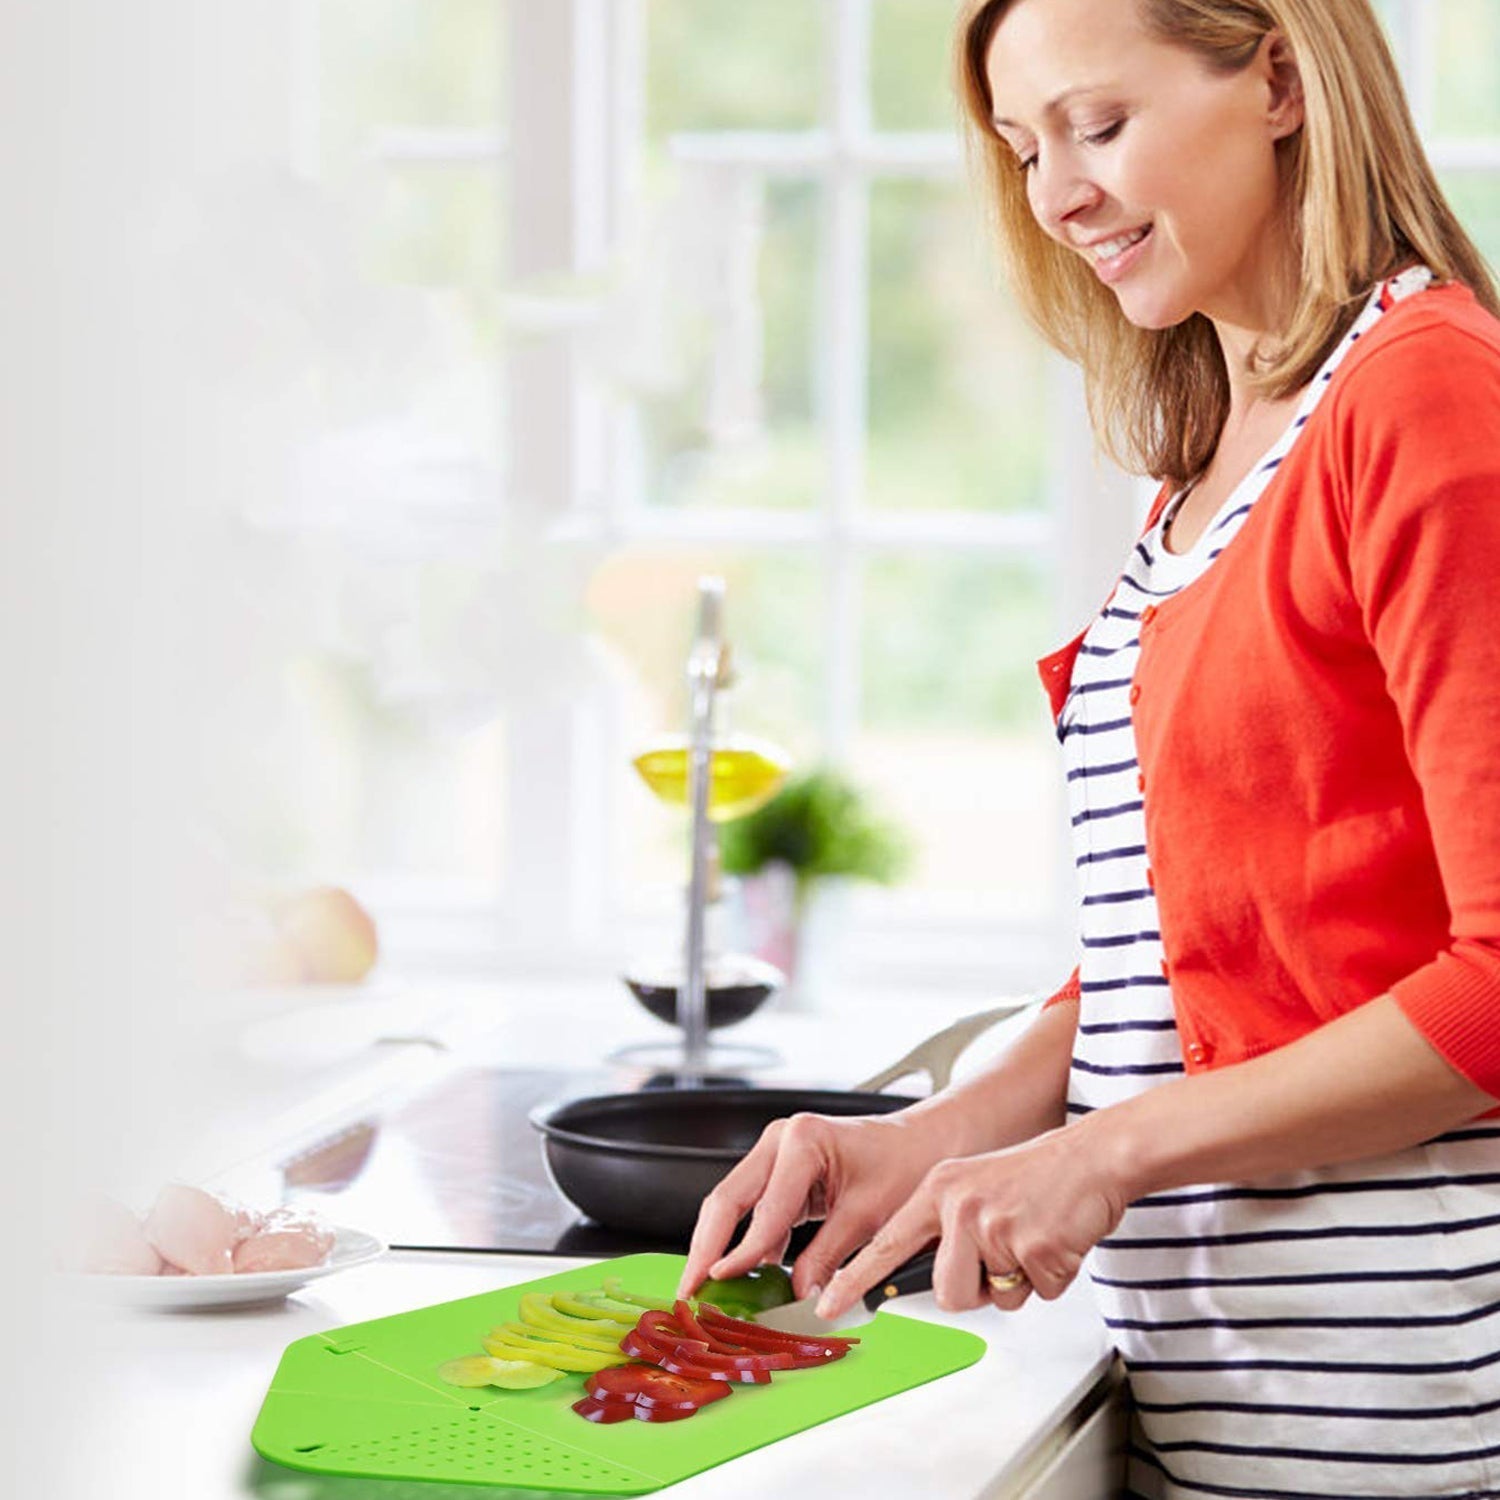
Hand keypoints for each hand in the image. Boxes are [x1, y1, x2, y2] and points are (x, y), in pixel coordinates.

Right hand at [676, 1109, 950, 1301]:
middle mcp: (780, 1139)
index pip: (762, 1210)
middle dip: (705, 1248)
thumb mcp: (870, 1218)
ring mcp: (776, 1152)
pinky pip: (751, 1208)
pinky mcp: (780, 1170)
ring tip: (707, 1292)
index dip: (739, 1253)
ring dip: (719, 1246)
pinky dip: (746, 1242)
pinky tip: (743, 1275)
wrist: (921, 1144)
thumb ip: (829, 1258)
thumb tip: (798, 1297)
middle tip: (688, 1291)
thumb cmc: (903, 1166)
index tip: (717, 1286)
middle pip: (727, 1199)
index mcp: (802, 1140)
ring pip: (732, 1203)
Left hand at [814, 1122, 1128, 1319]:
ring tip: (1029, 1241)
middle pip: (947, 1291)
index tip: (826, 1305)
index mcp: (940, 1189)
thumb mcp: (974, 1187)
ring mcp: (996, 1225)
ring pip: (990, 1298)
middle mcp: (960, 1205)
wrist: (1092, 1156)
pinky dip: (1051, 1277)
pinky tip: (1056, 1240)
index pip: (887, 1242)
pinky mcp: (1034, 1246)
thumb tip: (936, 1278)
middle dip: (976, 1289)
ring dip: (1013, 1285)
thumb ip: (948, 1227)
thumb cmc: (1038, 1177)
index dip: (854, 1278)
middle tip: (1002, 1254)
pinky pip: (1036, 1293)